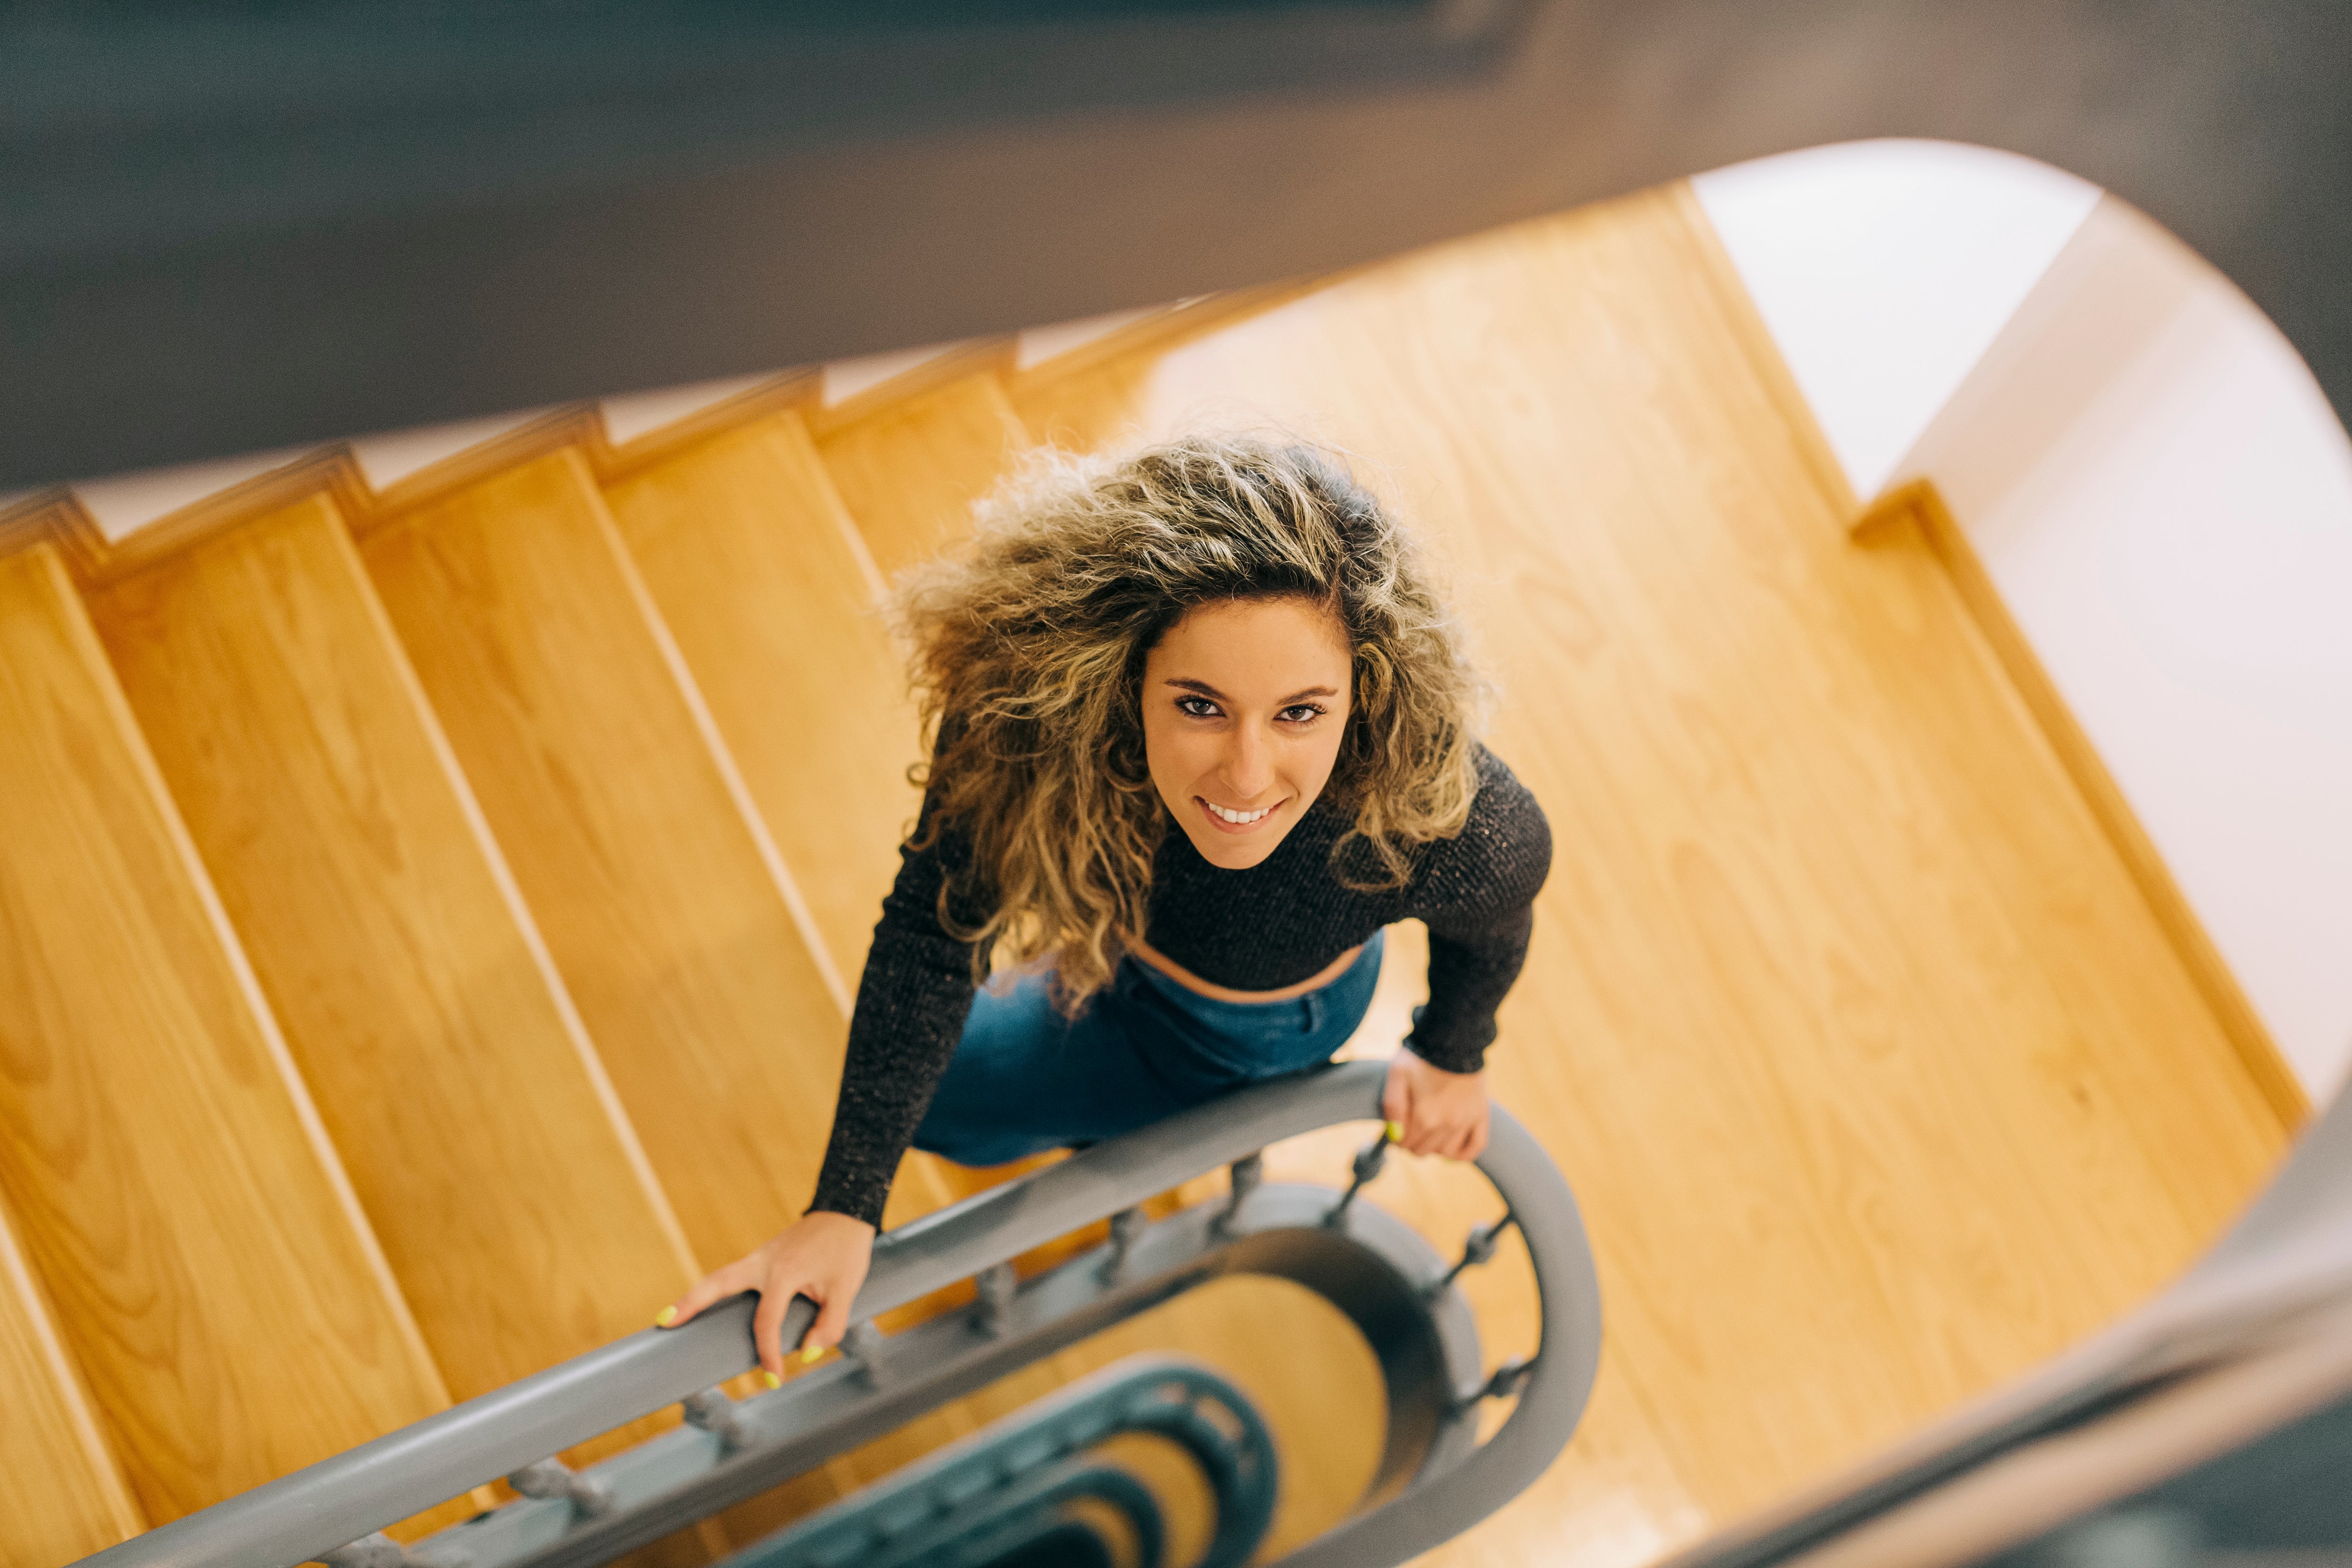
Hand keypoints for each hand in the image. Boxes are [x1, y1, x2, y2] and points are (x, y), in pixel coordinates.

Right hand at [659, 1211, 875, 1378]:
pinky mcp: (761, 1257)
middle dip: (690, 1303)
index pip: (766, 1322)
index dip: (769, 1354)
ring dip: (694, 1296)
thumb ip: (829, 1325)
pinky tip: (704, 1306)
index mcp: (783, 1272)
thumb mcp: (847, 1290)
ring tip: (667, 1317)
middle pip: (717, 1283)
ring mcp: (759, 1257)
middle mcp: (762, 1262)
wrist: (846, 1212)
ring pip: (718, 1277)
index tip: (775, 1378)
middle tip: (662, 1322)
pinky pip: (732, 1276)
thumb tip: (807, 1351)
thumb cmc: (846, 1250)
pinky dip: (714, 1290)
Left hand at [1381, 1050, 1489, 1159]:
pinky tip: (1453, 1147)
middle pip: (1423, 1151)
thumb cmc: (1422, 1057)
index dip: (1397, 1137)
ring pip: (1446, 1152)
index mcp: (1424, 1117)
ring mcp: (1466, 1122)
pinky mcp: (1481, 1116)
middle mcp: (1447, 1124)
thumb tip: (1393, 1135)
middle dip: (1413, 1142)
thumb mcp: (1397, 1076)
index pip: (1404, 1144)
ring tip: (1431, 1131)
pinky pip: (1475, 1147)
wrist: (1455, 1040)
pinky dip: (1463, 1153)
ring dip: (1435, 1147)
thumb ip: (1392, 1107)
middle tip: (1412, 1126)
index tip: (1397, 1127)